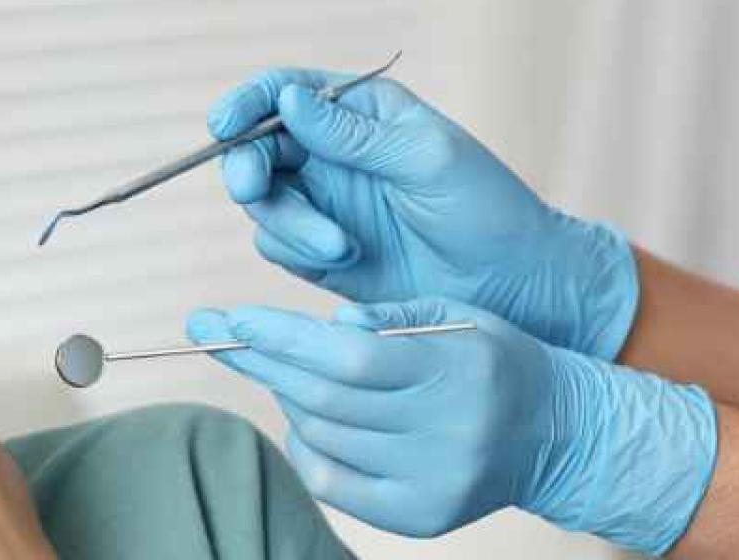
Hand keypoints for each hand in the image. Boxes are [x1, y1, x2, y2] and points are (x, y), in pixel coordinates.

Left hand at [186, 298, 717, 555]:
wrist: (558, 433)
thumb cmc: (492, 359)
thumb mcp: (456, 315)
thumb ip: (388, 315)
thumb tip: (324, 327)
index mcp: (457, 370)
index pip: (350, 358)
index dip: (283, 338)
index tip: (230, 317)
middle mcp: (448, 433)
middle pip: (325, 401)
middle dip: (263, 363)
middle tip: (220, 334)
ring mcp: (434, 482)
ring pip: (323, 440)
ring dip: (288, 401)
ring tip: (286, 373)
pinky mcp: (422, 519)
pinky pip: (333, 485)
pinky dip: (306, 448)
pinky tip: (308, 422)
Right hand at [207, 67, 638, 359]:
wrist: (514, 288)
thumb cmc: (488, 211)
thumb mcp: (427, 160)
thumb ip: (355, 135)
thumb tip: (288, 100)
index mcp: (363, 114)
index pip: (286, 92)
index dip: (247, 103)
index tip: (225, 125)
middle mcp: (334, 154)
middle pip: (257, 148)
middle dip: (250, 170)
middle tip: (257, 192)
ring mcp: (325, 205)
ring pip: (263, 203)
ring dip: (288, 222)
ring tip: (341, 246)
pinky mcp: (320, 254)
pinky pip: (277, 246)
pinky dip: (296, 252)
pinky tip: (343, 259)